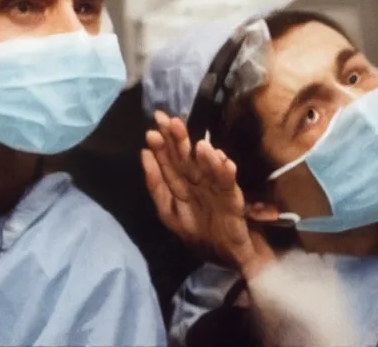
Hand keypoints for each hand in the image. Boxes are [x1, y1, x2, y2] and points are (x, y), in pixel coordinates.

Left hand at [142, 111, 275, 278]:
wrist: (230, 256)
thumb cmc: (199, 232)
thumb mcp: (169, 212)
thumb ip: (156, 185)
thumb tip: (144, 153)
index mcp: (182, 184)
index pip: (170, 160)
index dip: (163, 143)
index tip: (154, 125)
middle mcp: (199, 182)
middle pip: (187, 159)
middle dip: (179, 141)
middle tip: (171, 121)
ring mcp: (216, 190)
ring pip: (208, 170)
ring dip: (204, 157)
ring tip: (198, 144)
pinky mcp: (233, 203)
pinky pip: (228, 188)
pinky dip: (225, 175)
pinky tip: (222, 162)